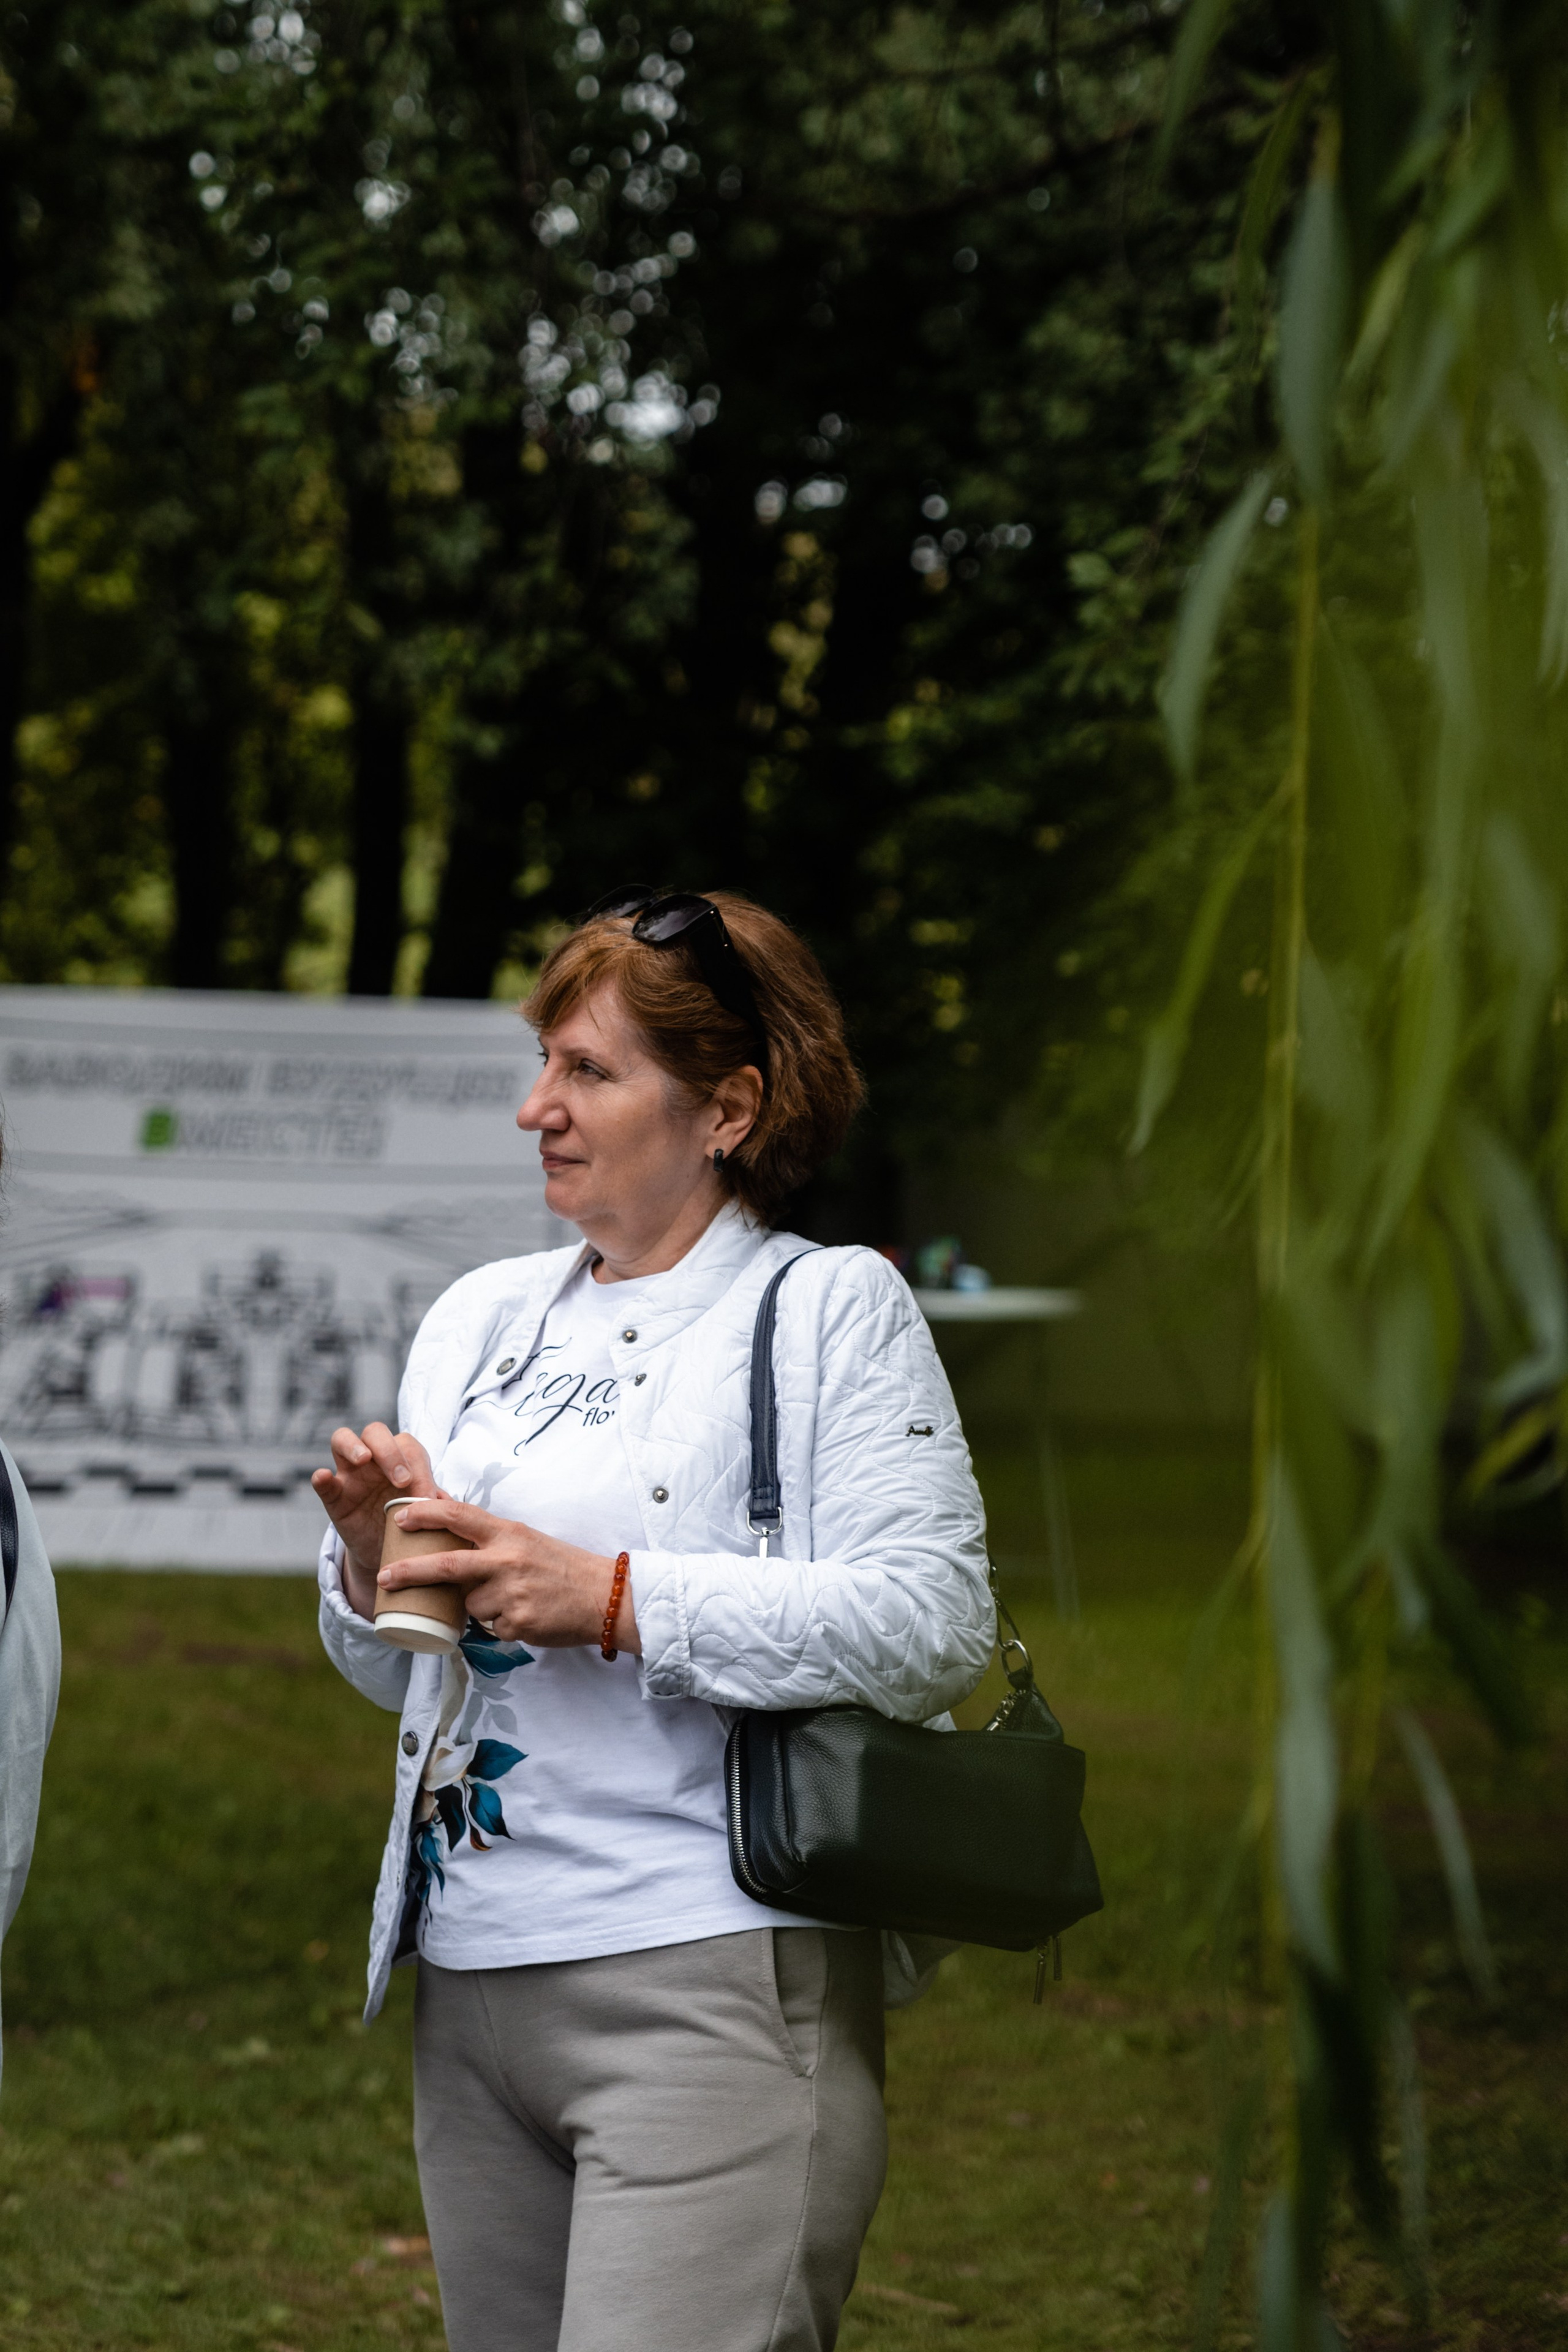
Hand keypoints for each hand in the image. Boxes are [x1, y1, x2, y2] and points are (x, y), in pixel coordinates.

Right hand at [311, 1423, 442, 1619]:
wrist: (389, 1554)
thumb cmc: (411, 1523)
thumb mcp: (426, 1513)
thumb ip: (436, 1503)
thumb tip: (446, 1501)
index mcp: (400, 1458)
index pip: (407, 1445)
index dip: (419, 1465)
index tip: (427, 1496)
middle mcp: (374, 1459)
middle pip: (375, 1432)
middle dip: (389, 1450)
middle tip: (402, 1480)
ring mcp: (349, 1474)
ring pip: (342, 1439)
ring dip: (353, 1445)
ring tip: (363, 1459)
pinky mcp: (333, 1497)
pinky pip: (323, 1481)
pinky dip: (321, 1478)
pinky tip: (324, 1478)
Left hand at [378, 1495, 640, 1655]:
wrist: (605, 1596)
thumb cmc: (560, 1565)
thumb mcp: (523, 1538)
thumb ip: (485, 1530)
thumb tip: (442, 1504)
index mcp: (508, 1533)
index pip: (459, 1515)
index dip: (425, 1513)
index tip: (399, 1517)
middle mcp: (507, 1559)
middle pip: (446, 1564)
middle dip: (410, 1572)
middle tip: (384, 1578)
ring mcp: (512, 1592)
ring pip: (470, 1604)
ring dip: (479, 1606)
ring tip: (512, 1599)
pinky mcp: (518, 1622)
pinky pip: (491, 1627)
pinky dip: (502, 1624)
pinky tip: (525, 1615)